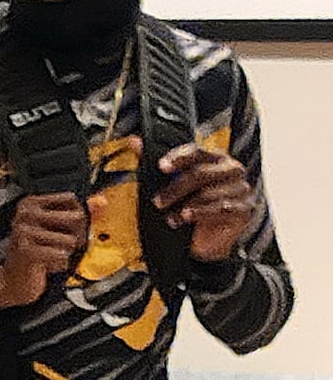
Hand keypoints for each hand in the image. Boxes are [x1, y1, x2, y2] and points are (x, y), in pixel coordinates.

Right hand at [0, 192, 88, 307]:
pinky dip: (59, 264)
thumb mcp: (56, 229)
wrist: (15, 280)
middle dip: (76, 236)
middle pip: (75, 218)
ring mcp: (23, 231)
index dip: (78, 215)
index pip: (71, 199)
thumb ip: (80, 214)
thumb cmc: (36, 252)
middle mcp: (25, 214)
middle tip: (61, 245)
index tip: (67, 227)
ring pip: (71, 240)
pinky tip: (46, 264)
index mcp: (31, 203)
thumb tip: (101, 202)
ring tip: (51, 255)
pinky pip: (61, 255)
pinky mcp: (26, 251)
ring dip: (65, 253)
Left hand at [152, 139, 255, 261]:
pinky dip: (200, 214)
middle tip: (157, 202)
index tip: (161, 167)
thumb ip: (156, 162)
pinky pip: (222, 208)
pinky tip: (185, 218)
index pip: (197, 152)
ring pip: (211, 193)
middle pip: (202, 173)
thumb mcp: (172, 184)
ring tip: (170, 217)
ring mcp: (242, 189)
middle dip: (176, 188)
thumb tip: (133, 141)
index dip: (179, 158)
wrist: (207, 239)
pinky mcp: (245, 209)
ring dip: (186, 206)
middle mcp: (232, 170)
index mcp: (215, 158)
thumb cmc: (190, 205)